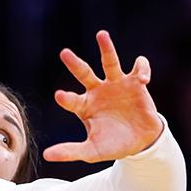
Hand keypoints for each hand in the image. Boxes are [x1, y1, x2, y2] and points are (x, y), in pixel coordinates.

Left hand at [44, 30, 164, 162]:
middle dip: (74, 63)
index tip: (60, 96)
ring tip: (101, 35)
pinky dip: (141, 69)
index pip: (71, 100)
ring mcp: (116, 84)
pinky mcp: (136, 82)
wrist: (141, 141)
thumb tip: (46, 155)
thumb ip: (70, 151)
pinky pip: (138, 67)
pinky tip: (143, 79)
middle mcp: (98, 91)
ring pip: (110, 62)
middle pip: (84, 73)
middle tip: (63, 53)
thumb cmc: (114, 144)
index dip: (66, 98)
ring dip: (106, 48)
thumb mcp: (92, 150)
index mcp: (85, 106)